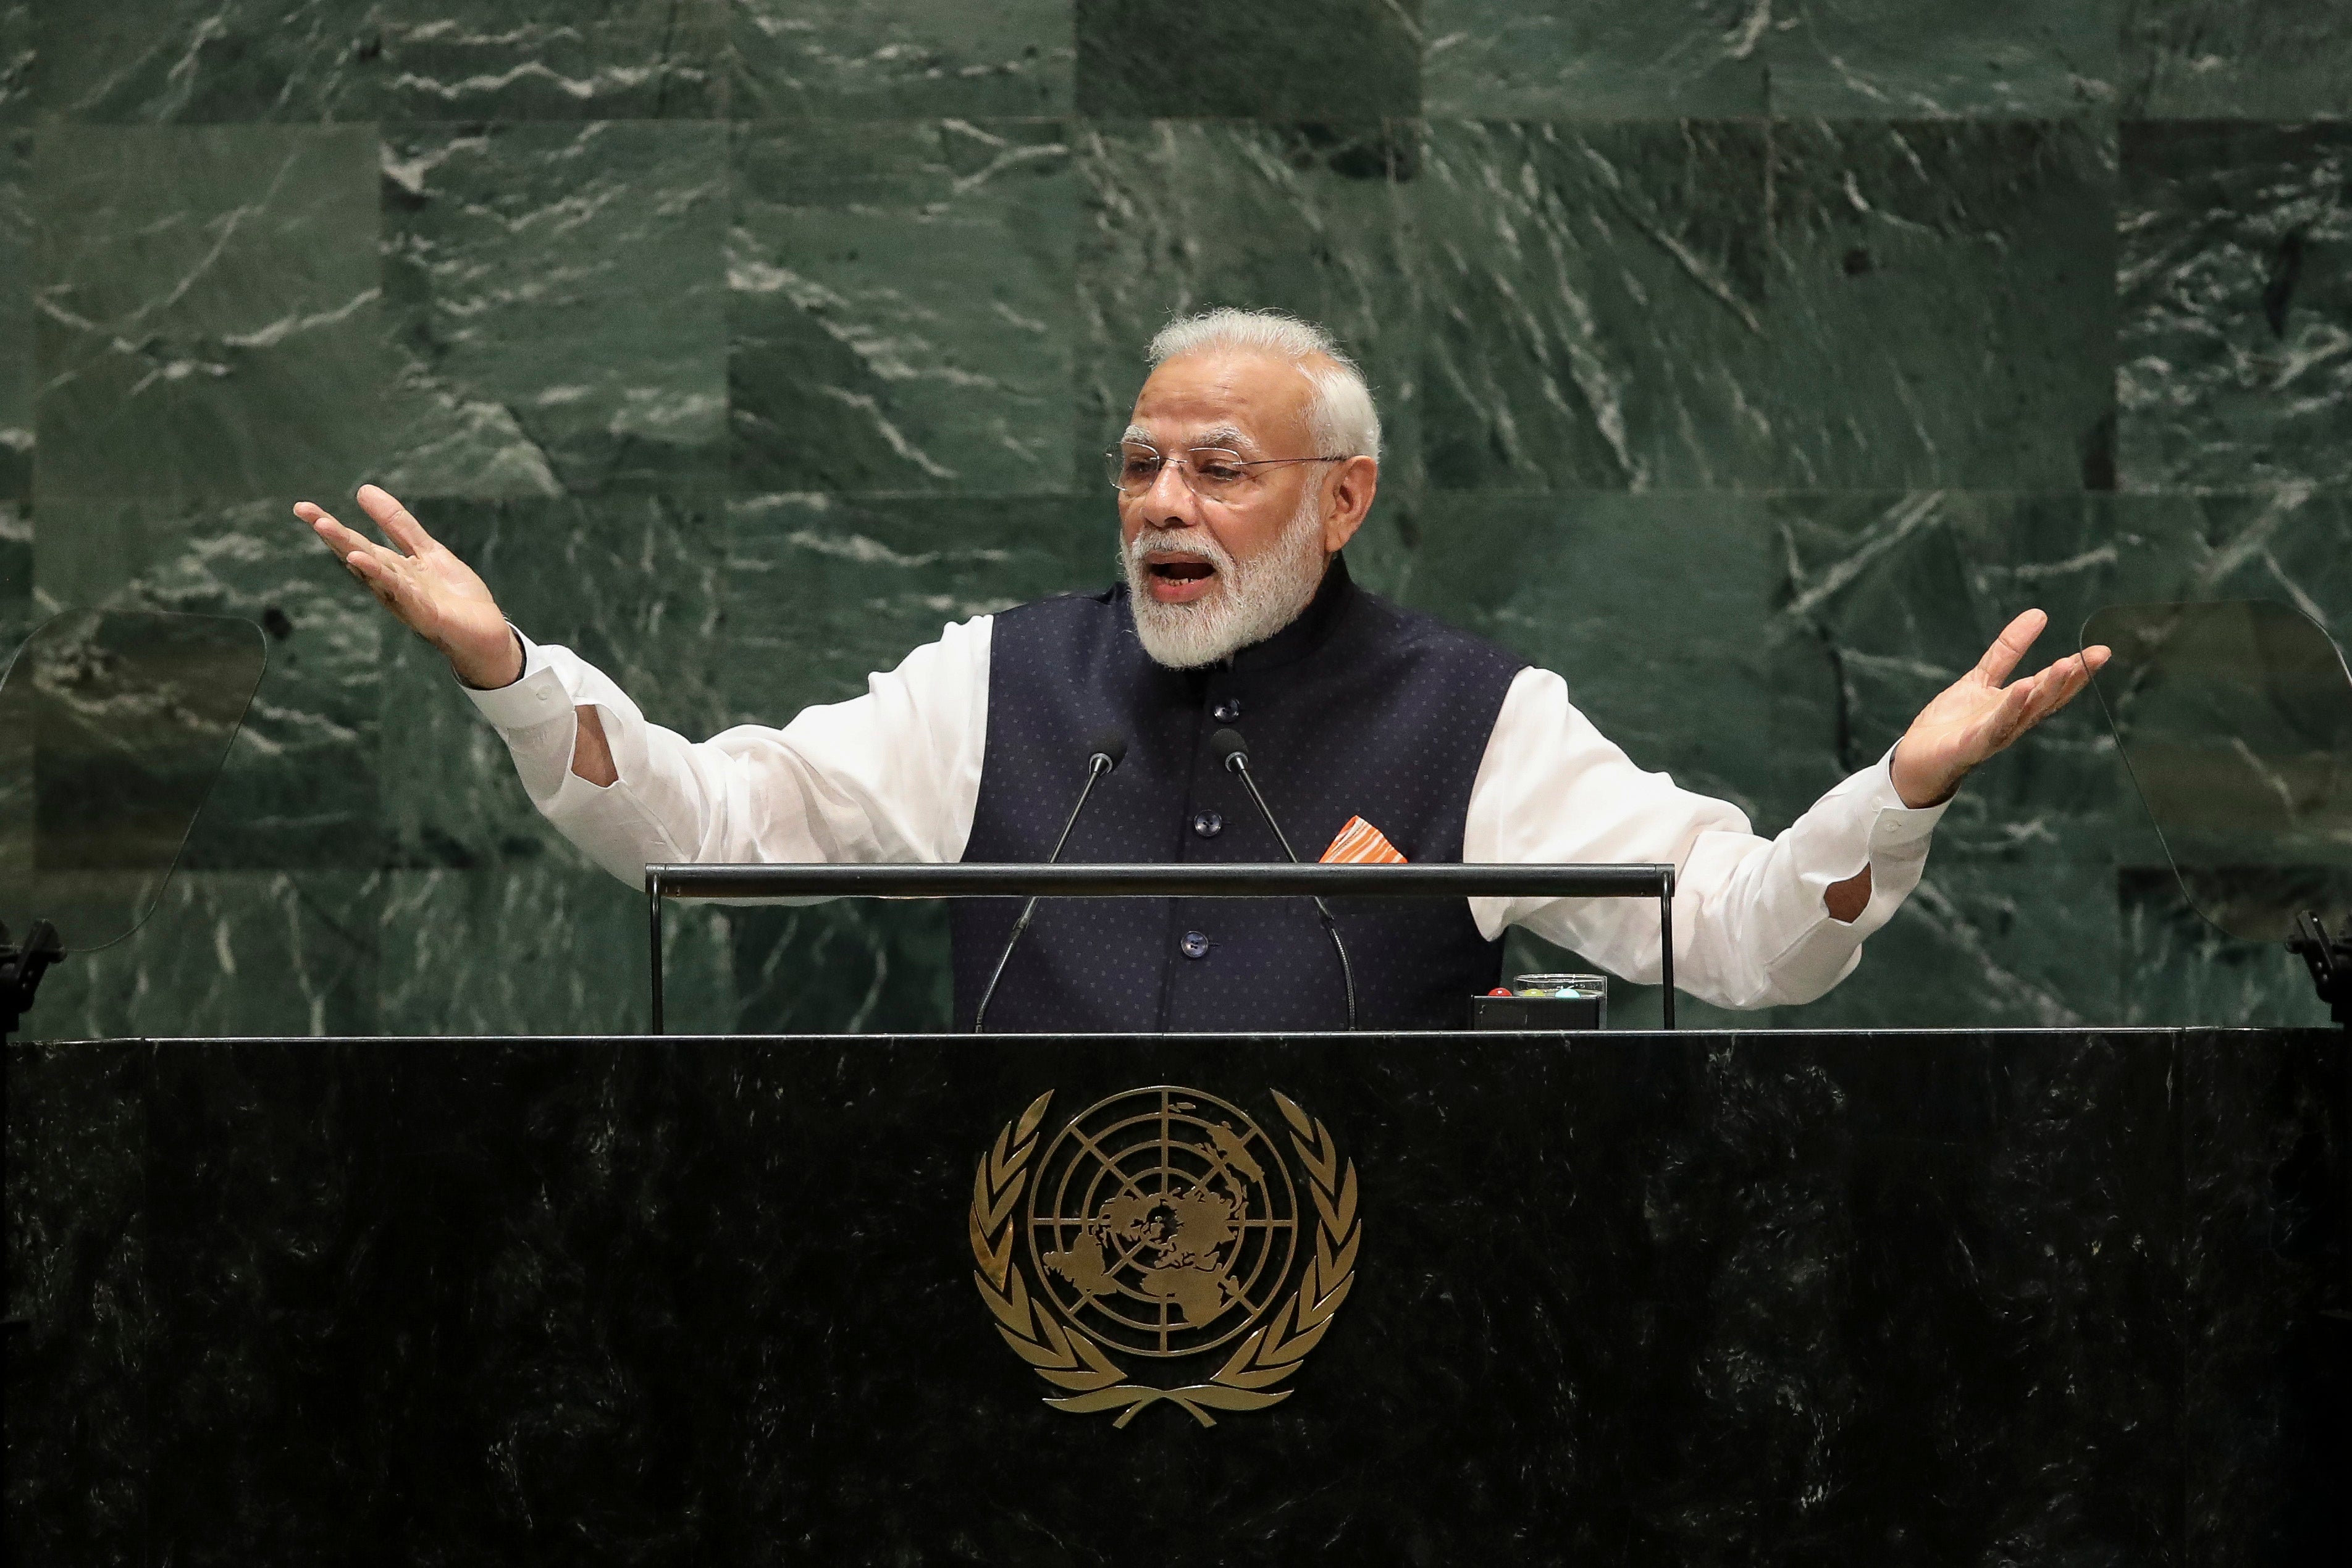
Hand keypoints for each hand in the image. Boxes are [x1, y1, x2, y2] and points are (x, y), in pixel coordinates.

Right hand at [295, 485, 521, 688]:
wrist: (487, 635)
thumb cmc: (455, 596)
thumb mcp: (428, 551)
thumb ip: (398, 525)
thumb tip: (363, 490)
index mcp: (391, 569)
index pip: (355, 544)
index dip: (330, 526)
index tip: (302, 506)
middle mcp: (391, 585)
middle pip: (356, 555)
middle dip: (332, 534)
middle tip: (304, 510)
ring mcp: (406, 600)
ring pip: (374, 571)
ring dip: (350, 549)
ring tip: (326, 527)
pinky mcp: (426, 613)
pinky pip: (401, 591)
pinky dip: (382, 576)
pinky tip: (361, 560)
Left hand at [1889, 609, 2111, 808]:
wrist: (1917, 758)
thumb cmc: (1952, 722)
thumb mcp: (1980, 678)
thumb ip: (2008, 650)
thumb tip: (2039, 614)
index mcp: (2017, 705)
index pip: (2051, 685)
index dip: (2077, 668)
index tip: (2102, 651)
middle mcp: (2013, 721)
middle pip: (2048, 698)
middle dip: (2072, 677)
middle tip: (2096, 655)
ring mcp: (1995, 734)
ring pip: (2028, 711)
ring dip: (2046, 689)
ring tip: (2063, 664)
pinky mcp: (1973, 744)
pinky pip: (1996, 725)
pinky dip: (2010, 708)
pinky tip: (2021, 688)